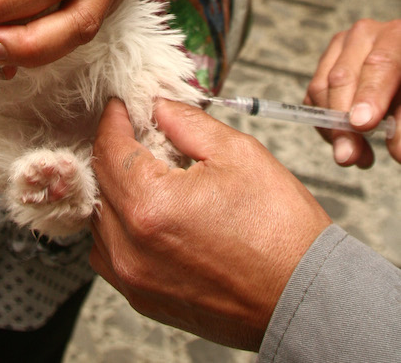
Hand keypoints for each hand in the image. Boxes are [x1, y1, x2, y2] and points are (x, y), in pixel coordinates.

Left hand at [90, 99, 330, 350]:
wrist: (307, 299)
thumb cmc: (282, 234)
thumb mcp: (239, 153)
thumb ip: (187, 122)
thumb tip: (159, 107)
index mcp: (151, 205)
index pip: (110, 149)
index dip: (114, 119)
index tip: (122, 107)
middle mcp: (132, 247)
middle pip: (100, 182)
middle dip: (115, 151)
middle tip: (138, 134)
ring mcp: (135, 278)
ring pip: (100, 220)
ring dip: (115, 191)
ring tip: (148, 174)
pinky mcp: (144, 298)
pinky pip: (111, 254)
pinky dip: (120, 228)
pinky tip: (150, 213)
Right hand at [305, 19, 400, 167]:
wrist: (400, 69)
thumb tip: (396, 151)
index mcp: (396, 36)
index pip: (380, 64)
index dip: (369, 95)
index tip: (362, 125)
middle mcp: (364, 35)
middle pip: (343, 77)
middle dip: (343, 121)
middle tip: (349, 155)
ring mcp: (341, 46)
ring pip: (322, 87)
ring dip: (333, 128)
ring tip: (357, 156)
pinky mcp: (326, 61)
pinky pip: (314, 95)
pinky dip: (325, 123)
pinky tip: (346, 140)